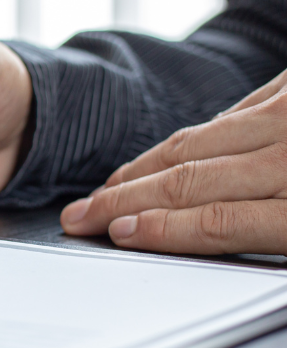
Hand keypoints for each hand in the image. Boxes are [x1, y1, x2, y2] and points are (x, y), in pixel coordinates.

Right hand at [60, 69, 286, 254]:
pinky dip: (197, 134)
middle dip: (123, 201)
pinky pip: (235, 109)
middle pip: (187, 181)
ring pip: (195, 142)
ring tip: (110, 186)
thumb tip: (215, 237)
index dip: (160, 232)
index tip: (119, 235)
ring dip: (142, 167)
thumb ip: (279, 235)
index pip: (216, 224)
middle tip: (82, 215)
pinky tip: (173, 152)